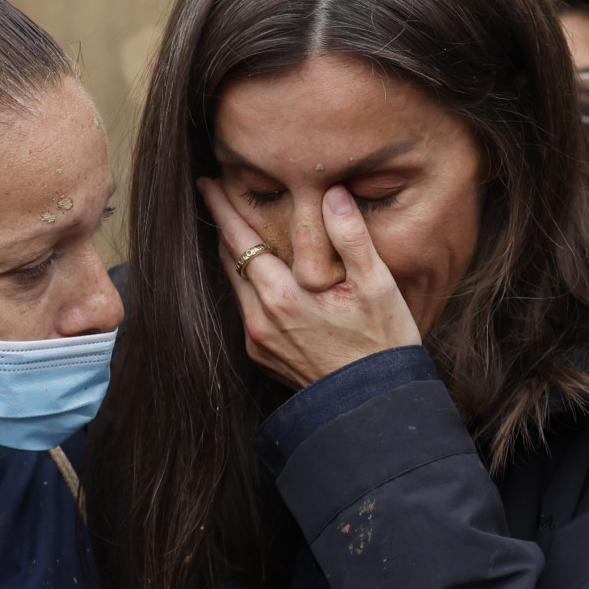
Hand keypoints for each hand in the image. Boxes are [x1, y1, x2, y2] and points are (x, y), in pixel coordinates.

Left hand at [199, 178, 420, 388]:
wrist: (373, 404)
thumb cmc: (381, 342)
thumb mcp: (377, 285)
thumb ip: (351, 236)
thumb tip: (333, 193)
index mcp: (282, 295)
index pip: (240, 239)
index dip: (222, 208)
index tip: (206, 184)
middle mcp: (259, 318)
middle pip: (229, 260)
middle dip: (223, 226)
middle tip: (216, 195)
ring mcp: (257, 339)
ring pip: (235, 285)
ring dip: (234, 256)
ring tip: (236, 229)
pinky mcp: (261, 355)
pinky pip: (245, 310)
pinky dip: (248, 286)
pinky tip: (261, 275)